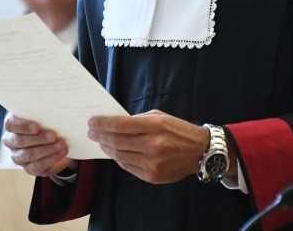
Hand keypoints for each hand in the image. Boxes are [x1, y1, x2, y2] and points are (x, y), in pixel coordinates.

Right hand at [1, 113, 74, 176]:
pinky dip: (51, 159)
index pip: (11, 124)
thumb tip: (57, 99)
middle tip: (53, 135)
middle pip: (19, 141)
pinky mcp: (29, 168)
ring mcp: (19, 156)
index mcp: (14, 124)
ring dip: (46, 149)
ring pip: (28, 155)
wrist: (59, 139)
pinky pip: (37, 166)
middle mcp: (12, 141)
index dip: (22, 125)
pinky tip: (62, 152)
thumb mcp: (47, 113)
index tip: (36, 126)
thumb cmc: (50, 121)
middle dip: (38, 138)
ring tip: (61, 144)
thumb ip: (47, 108)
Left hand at [87, 109, 211, 183]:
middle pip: (116, 141)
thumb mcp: (161, 117)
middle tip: (92, 132)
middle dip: (100, 136)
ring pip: (119, 156)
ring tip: (102, 142)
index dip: (103, 123)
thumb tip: (116, 123)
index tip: (92, 122)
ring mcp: (152, 163)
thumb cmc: (180, 131)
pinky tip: (115, 152)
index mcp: (156, 126)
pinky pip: (128, 167)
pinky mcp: (152, 176)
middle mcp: (153, 145)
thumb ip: (139, 120)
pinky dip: (119, 159)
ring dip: (107, 148)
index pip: (121, 125)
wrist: (201, 152)